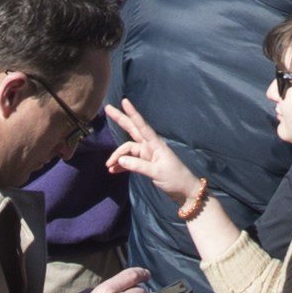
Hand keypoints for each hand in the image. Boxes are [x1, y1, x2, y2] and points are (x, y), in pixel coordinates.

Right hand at [105, 98, 211, 216]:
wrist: (184, 191)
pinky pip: (129, 161)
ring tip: (108, 166)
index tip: (124, 101)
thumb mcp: (156, 172)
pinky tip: (113, 171)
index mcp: (155, 144)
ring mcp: (146, 155)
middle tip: (107, 108)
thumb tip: (120, 159)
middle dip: (120, 119)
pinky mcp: (145, 164)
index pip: (142, 126)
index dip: (133, 113)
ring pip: (127, 150)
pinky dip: (121, 165)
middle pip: (132, 130)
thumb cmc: (174, 178)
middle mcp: (149, 146)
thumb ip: (138, 165)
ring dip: (117, 157)